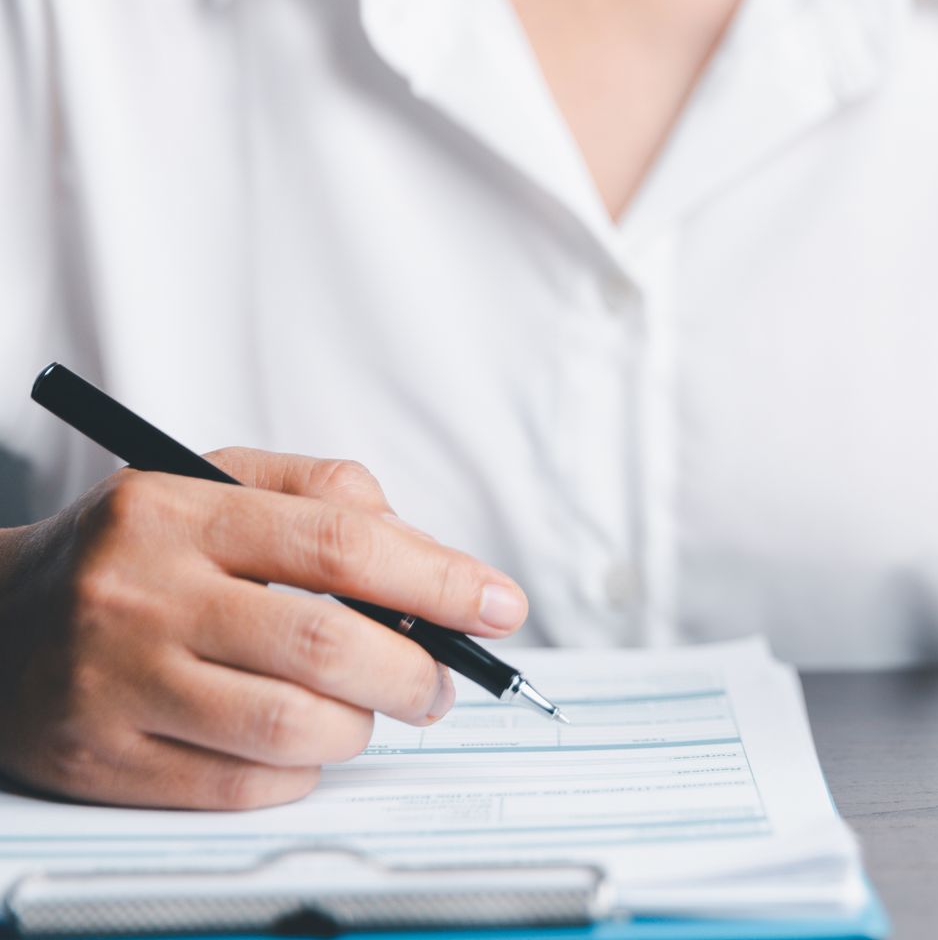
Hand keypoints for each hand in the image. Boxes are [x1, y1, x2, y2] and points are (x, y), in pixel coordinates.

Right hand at [0, 450, 527, 808]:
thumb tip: (429, 553)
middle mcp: (143, 596)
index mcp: (180, 514)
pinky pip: (242, 787)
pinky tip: (300, 747)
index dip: (441, 580)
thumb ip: (328, 495)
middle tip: (441, 683)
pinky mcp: (103, 763)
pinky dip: (300, 774)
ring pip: (292, 729)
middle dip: (416, 673)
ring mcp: (117, 685)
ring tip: (367, 710)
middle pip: (327, 647)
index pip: (341, 546)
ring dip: (361, 727)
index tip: (501, 605)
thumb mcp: (218, 483)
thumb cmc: (137, 550)